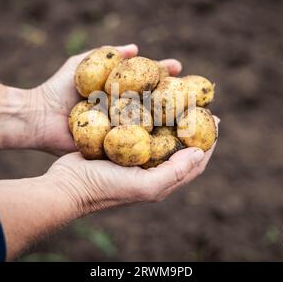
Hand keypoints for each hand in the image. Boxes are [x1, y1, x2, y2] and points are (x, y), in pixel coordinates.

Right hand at [0, 117, 216, 259]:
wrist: (66, 185)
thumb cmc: (104, 187)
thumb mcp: (144, 186)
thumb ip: (175, 173)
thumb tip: (200, 152)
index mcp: (160, 180)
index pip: (194, 161)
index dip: (208, 141)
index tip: (215, 118)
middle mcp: (150, 168)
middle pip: (178, 144)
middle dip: (190, 123)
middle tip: (197, 101)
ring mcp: (133, 157)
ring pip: (158, 131)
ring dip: (168, 114)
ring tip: (175, 94)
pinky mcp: (117, 145)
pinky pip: (137, 125)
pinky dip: (146, 112)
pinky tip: (147, 97)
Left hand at [25, 44, 182, 154]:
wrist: (37, 116)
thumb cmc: (56, 89)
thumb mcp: (81, 64)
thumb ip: (107, 55)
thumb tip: (135, 47)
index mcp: (118, 92)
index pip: (147, 81)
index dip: (164, 74)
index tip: (180, 68)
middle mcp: (123, 111)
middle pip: (156, 103)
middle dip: (177, 99)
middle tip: (199, 97)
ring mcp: (120, 130)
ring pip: (152, 125)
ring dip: (174, 123)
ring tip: (195, 118)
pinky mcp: (113, 148)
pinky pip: (136, 145)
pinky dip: (155, 143)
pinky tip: (175, 142)